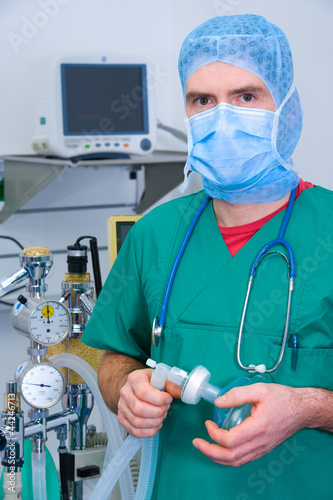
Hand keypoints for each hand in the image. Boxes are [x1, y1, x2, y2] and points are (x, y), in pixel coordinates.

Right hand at [117, 368, 173, 437]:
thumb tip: (184, 393)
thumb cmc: (150, 381)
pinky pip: (134, 431)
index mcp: (134, 378)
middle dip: (158, 412)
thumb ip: (173, 385)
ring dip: (154, 422)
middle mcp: (125, 392)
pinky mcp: (122, 418)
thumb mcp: (162, 377)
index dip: (159, 399)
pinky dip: (148, 431)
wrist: (135, 385)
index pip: (143, 392)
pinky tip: (156, 425)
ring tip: (162, 416)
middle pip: (139, 409)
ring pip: (137, 422)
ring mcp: (121, 406)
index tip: (169, 399)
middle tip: (166, 409)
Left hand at [193, 383, 307, 466]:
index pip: (230, 440)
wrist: (302, 410)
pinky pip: (244, 460)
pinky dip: (229, 459)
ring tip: (205, 448)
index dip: (214, 434)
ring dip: (218, 458)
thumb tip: (218, 402)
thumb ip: (237, 395)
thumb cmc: (283, 398)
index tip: (208, 423)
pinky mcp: (263, 449)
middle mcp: (260, 442)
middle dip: (210, 452)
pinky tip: (222, 451)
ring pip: (237, 462)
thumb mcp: (259, 389)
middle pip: (231, 457)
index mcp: (258, 428)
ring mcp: (262, 448)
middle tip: (197, 442)